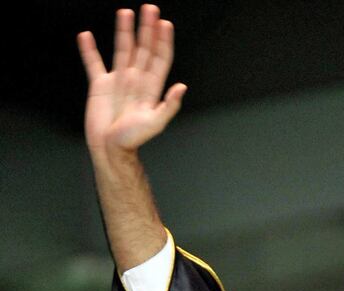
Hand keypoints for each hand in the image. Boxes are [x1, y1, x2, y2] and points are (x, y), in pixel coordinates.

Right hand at [77, 4, 185, 158]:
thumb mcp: (155, 123)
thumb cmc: (133, 139)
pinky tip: (86, 36)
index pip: (160, 59)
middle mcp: (136, 80)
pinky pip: (94, 63)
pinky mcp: (99, 85)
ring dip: (124, 31)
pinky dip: (89, 50)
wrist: (110, 148)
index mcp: (151, 88)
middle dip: (147, 29)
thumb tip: (182, 87)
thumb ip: (169, 105)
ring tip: (125, 12)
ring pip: (122, 50)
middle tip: (150, 8)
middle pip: (143, 49)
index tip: (165, 24)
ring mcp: (118, 80)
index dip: (163, 42)